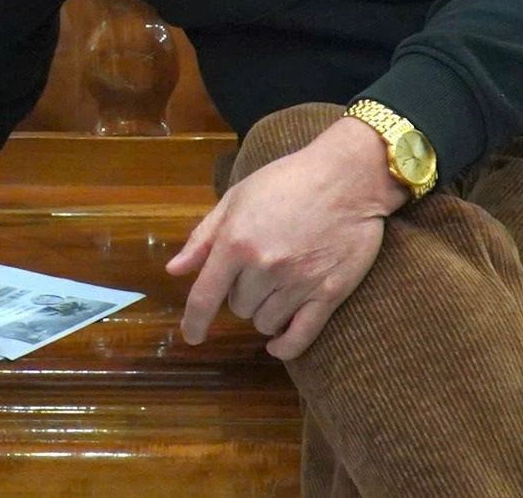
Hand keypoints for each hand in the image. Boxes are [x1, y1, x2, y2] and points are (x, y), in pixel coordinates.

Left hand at [165, 117, 405, 358]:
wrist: (347, 177)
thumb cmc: (287, 181)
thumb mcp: (236, 198)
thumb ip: (204, 237)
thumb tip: (174, 270)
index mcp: (236, 242)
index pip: (205, 296)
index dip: (194, 321)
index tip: (191, 335)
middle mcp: (264, 267)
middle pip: (239, 307)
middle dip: (242, 294)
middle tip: (258, 270)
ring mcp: (298, 282)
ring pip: (266, 322)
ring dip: (264, 312)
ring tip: (276, 288)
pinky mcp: (329, 293)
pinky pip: (300, 336)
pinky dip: (285, 346)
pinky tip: (278, 343)